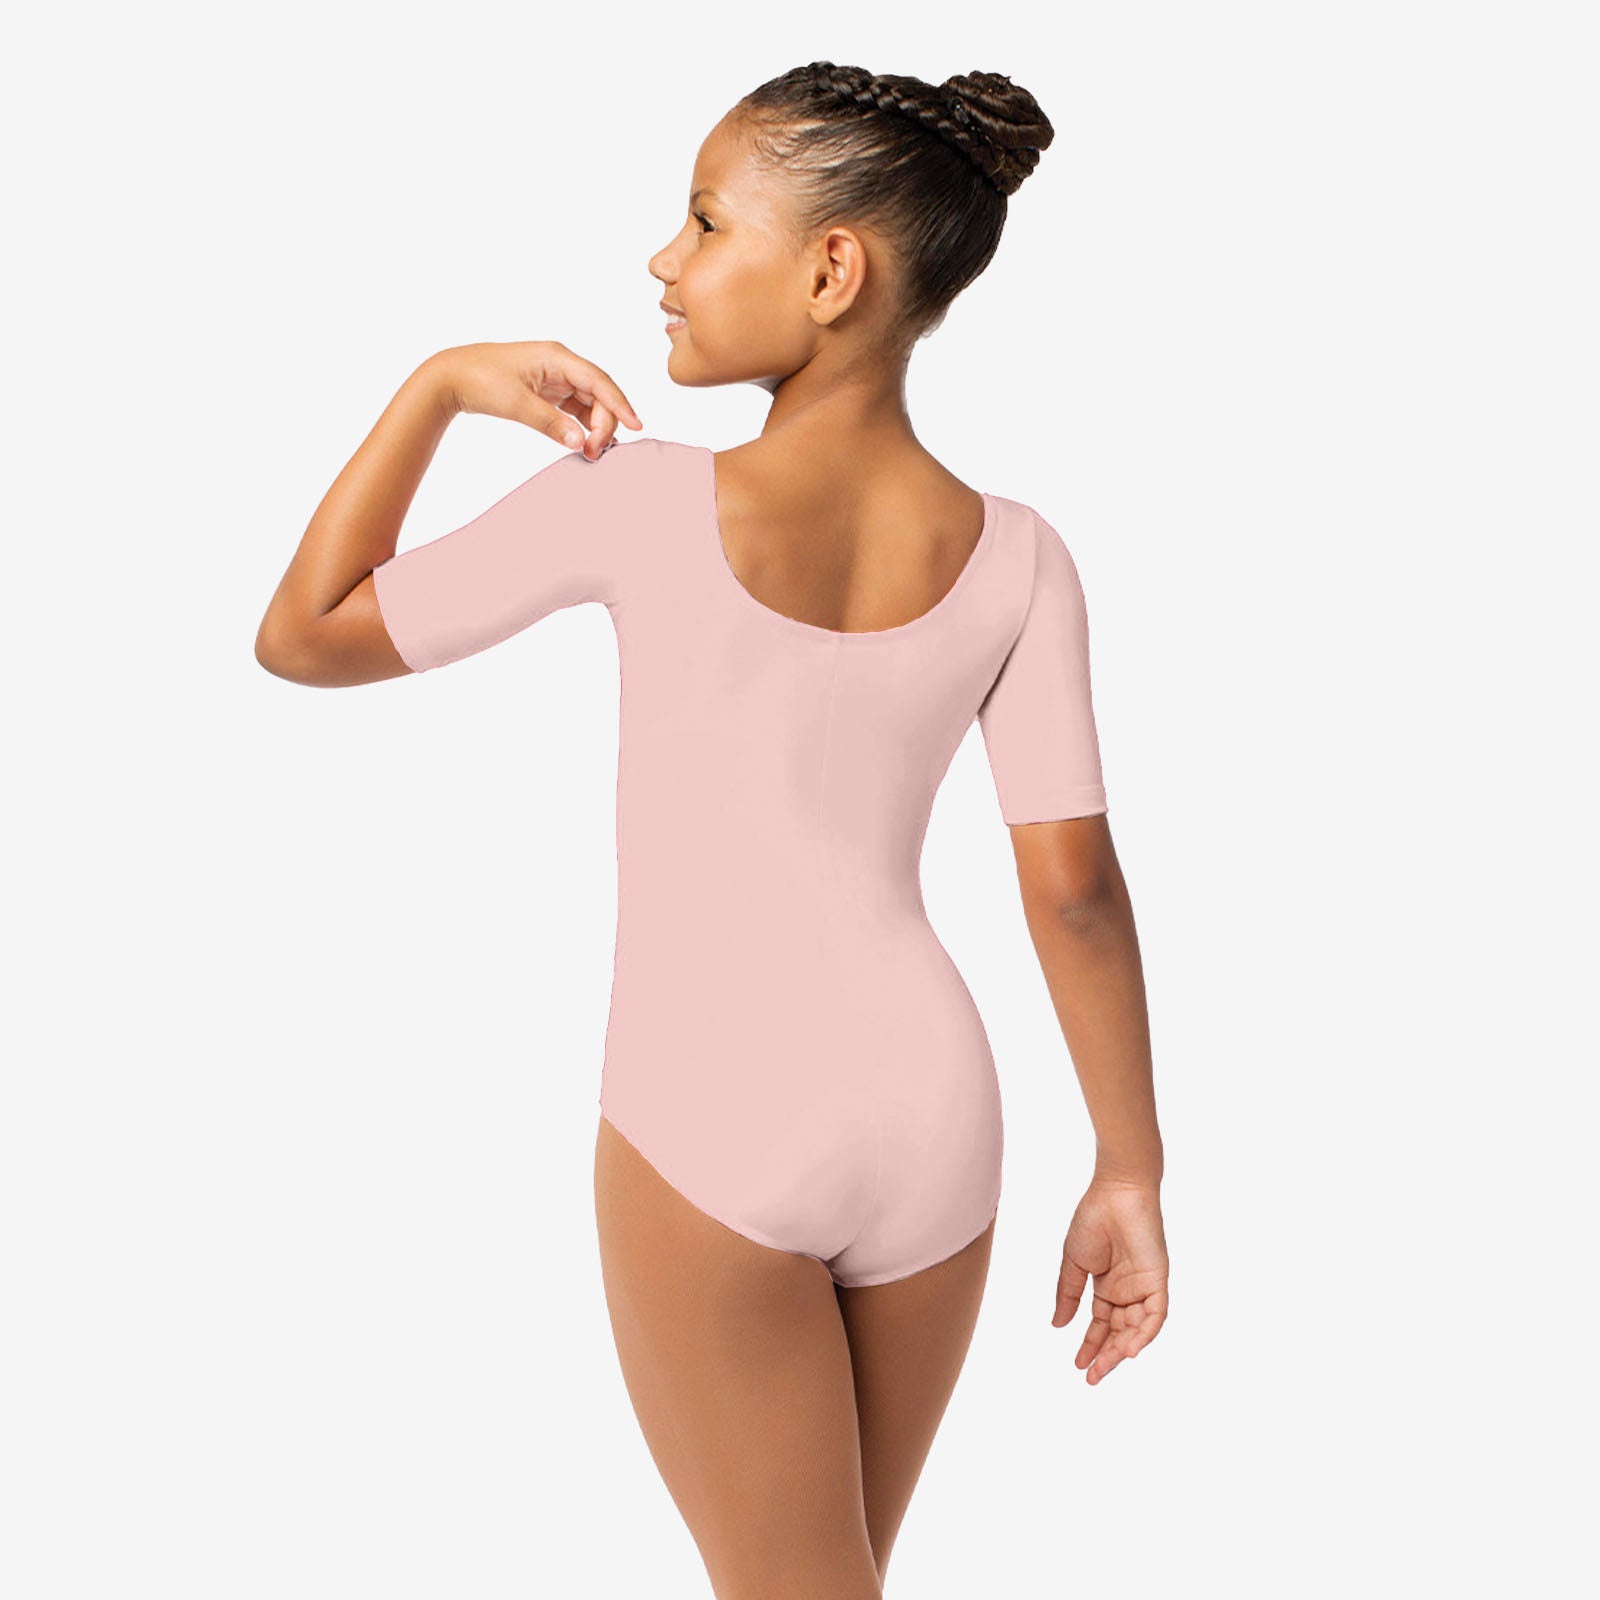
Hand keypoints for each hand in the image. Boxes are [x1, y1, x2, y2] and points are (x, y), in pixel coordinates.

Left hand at [430, 340, 642, 460]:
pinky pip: (575, 409)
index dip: (620, 404)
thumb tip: (580, 442)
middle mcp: (560, 364)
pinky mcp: (548, 391)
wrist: (451, 377)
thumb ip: (551, 423)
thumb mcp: (516, 403)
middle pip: (598, 394)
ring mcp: (555, 377)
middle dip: (603, 423)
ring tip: (590, 451)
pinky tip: (582, 442)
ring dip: (595, 427)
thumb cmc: (480, 380)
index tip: (636, 426)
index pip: (599, 381)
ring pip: (590, 403)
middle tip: (594, 453)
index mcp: (556, 357)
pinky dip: (582, 426)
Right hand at [1052, 1177, 1168, 1384]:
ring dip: (1123, 1350)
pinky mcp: (1158, 1280)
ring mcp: (1144, 1286)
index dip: (1090, 1345)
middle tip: (1092, 1377)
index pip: (1102, 1324)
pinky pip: (1155, 1314)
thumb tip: (1058, 1325)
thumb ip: (1067, 1294)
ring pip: (1137, 1328)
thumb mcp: (1073, 1262)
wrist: (1114, 1192)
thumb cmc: (1092, 1220)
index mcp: (1107, 1286)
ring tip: (1104, 1367)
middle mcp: (1127, 1290)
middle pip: (1120, 1332)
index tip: (1078, 1365)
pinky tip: (1130, 1350)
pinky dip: (1145, 1333)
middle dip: (1106, 1355)